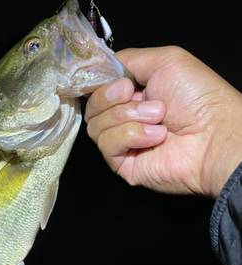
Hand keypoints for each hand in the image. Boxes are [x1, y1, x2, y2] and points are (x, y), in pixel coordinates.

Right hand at [85, 46, 241, 197]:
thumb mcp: (165, 60)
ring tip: (158, 117)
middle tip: (138, 96)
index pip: (97, 87)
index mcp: (134, 94)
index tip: (119, 80)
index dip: (101, 82)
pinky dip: (131, 135)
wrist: (214, 134)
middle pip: (92, 106)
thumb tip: (102, 66)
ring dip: (128, 116)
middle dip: (113, 98)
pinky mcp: (123, 164)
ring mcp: (124, 143)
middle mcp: (126, 118)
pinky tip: (156, 136)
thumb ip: (128, 59)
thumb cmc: (199, 98)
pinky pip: (107, 145)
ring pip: (95, 125)